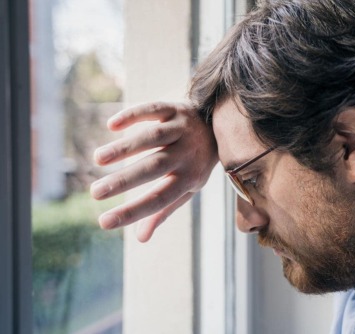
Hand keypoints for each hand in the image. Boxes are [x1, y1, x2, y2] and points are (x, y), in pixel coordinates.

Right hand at [90, 102, 217, 241]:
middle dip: (124, 181)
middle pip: (154, 167)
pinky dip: (133, 115)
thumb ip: (164, 210)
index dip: (133, 211)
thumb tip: (141, 239)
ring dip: (125, 148)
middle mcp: (187, 153)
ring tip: (98, 159)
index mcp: (190, 178)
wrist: (219, 125)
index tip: (103, 222)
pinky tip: (112, 125)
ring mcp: (182, 129)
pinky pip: (154, 110)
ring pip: (153, 137)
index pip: (160, 199)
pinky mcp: (175, 108)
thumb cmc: (195, 162)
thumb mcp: (187, 187)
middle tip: (95, 193)